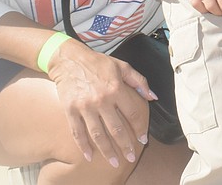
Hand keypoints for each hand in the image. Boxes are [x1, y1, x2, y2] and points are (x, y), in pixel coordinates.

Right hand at [47, 39, 156, 166]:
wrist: (69, 59)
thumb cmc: (98, 63)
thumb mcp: (122, 66)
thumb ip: (139, 81)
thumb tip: (153, 97)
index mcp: (116, 88)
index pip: (132, 114)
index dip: (140, 128)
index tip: (143, 140)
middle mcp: (101, 100)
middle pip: (116, 129)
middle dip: (125, 146)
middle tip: (131, 158)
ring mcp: (84, 107)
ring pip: (98, 134)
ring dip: (107, 151)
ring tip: (114, 162)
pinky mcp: (70, 110)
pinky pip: (77, 132)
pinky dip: (83, 146)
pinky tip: (89, 156)